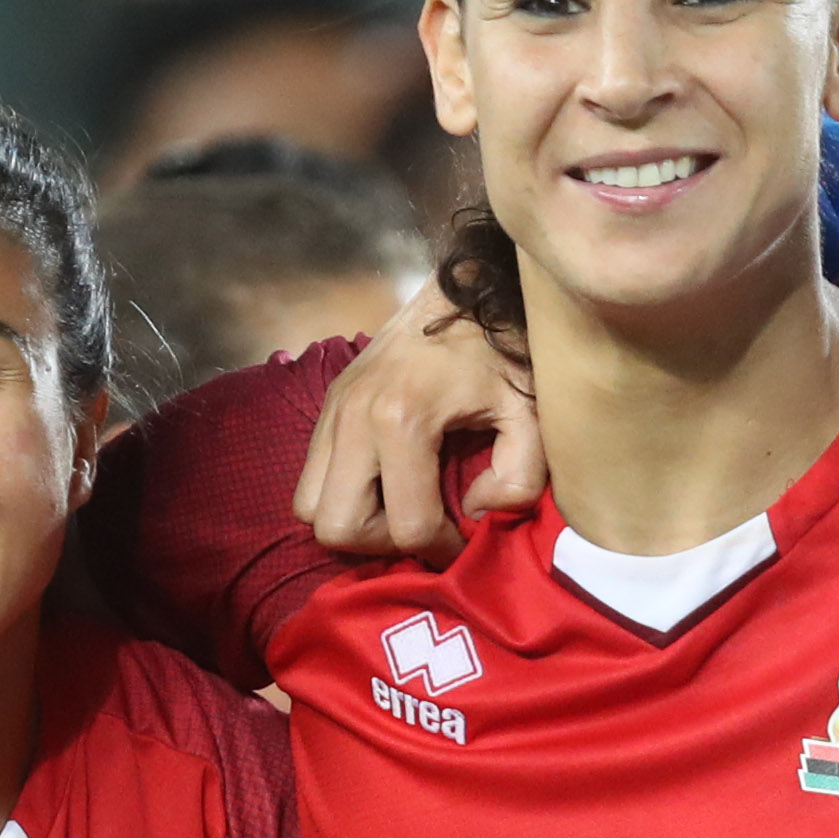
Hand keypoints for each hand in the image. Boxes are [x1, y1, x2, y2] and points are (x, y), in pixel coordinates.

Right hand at [291, 307, 541, 559]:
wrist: (464, 289)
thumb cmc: (501, 350)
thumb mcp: (528, 414)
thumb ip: (518, 478)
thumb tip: (474, 512)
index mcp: (403, 419)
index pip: (407, 525)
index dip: (442, 548)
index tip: (464, 538)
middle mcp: (354, 418)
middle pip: (337, 527)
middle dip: (382, 543)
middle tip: (421, 527)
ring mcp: (332, 410)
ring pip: (309, 506)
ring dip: (354, 520)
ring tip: (399, 507)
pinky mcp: (326, 406)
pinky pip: (310, 477)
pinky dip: (342, 493)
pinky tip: (385, 482)